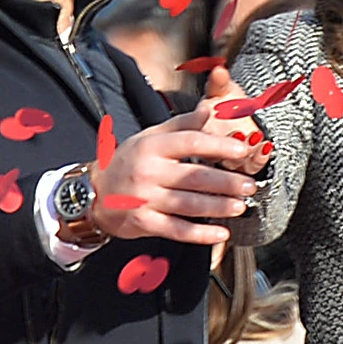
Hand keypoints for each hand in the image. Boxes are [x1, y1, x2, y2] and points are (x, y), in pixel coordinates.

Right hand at [92, 111, 271, 246]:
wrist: (93, 193)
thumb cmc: (127, 162)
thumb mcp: (150, 136)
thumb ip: (182, 124)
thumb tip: (210, 109)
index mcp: (152, 147)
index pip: (190, 142)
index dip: (218, 146)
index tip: (241, 151)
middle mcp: (149, 172)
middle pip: (195, 177)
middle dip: (226, 182)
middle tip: (249, 185)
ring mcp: (146, 199)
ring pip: (190, 205)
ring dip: (219, 207)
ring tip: (240, 206)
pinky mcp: (144, 223)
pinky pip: (177, 230)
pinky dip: (201, 234)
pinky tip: (220, 234)